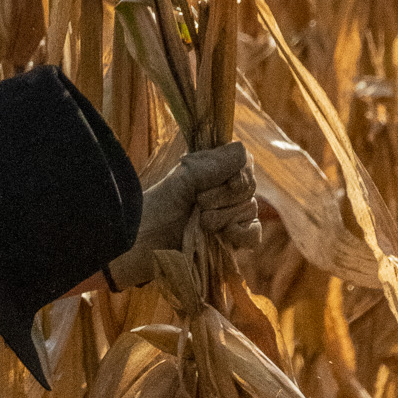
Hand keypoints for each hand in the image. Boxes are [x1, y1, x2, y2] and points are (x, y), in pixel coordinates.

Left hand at [108, 141, 261, 286]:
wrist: (143, 246)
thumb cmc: (156, 208)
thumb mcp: (183, 179)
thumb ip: (214, 164)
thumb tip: (244, 151)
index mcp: (213, 171)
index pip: (245, 163)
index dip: (238, 173)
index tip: (222, 183)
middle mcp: (224, 192)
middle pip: (249, 187)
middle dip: (224, 197)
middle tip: (198, 205)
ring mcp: (229, 218)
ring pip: (250, 209)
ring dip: (225, 216)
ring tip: (201, 224)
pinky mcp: (230, 242)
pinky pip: (254, 234)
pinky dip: (244, 234)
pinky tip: (227, 235)